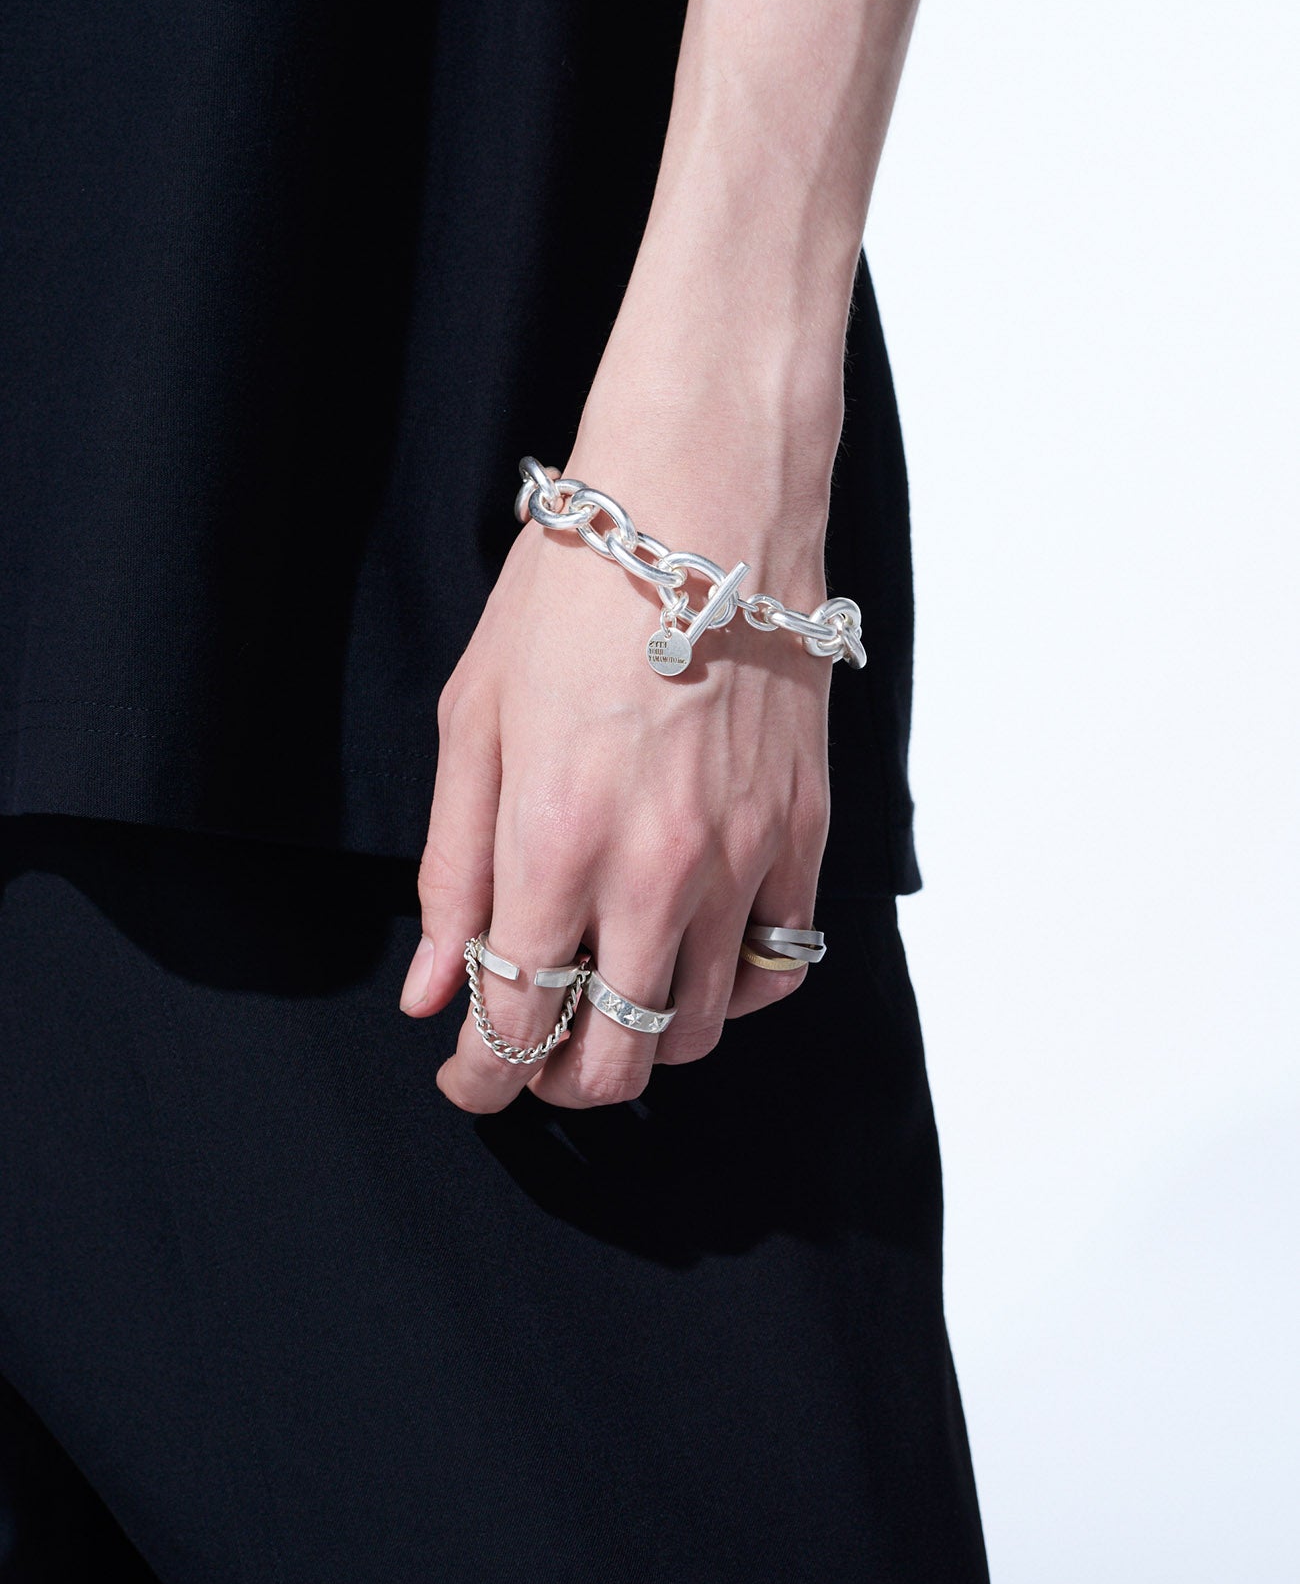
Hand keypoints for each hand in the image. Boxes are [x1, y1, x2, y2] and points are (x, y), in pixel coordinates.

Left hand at [398, 342, 841, 1112]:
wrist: (705, 502)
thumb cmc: (572, 593)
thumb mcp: (473, 721)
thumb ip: (451, 870)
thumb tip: (435, 992)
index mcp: (554, 842)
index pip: (515, 1025)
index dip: (480, 1078)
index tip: (465, 1077)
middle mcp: (656, 871)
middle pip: (616, 1058)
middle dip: (560, 1080)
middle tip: (532, 1053)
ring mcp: (743, 857)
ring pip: (699, 1029)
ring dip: (642, 1041)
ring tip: (606, 996)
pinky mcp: (802, 833)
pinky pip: (777, 965)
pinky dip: (730, 990)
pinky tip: (692, 955)